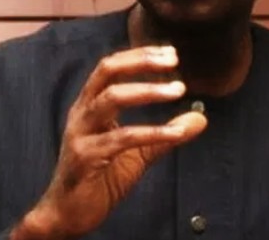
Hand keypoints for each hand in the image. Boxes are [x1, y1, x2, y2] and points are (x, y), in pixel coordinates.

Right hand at [12, 46, 206, 239]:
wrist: (68, 214)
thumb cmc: (100, 179)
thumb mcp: (137, 153)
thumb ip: (165, 135)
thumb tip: (200, 118)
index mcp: (90, 106)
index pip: (112, 67)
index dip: (140, 55)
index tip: (171, 53)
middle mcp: (82, 113)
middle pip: (107, 72)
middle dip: (141, 61)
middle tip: (173, 60)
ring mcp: (81, 134)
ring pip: (111, 98)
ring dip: (148, 91)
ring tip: (178, 90)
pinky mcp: (85, 157)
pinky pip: (121, 138)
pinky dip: (152, 132)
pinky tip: (176, 134)